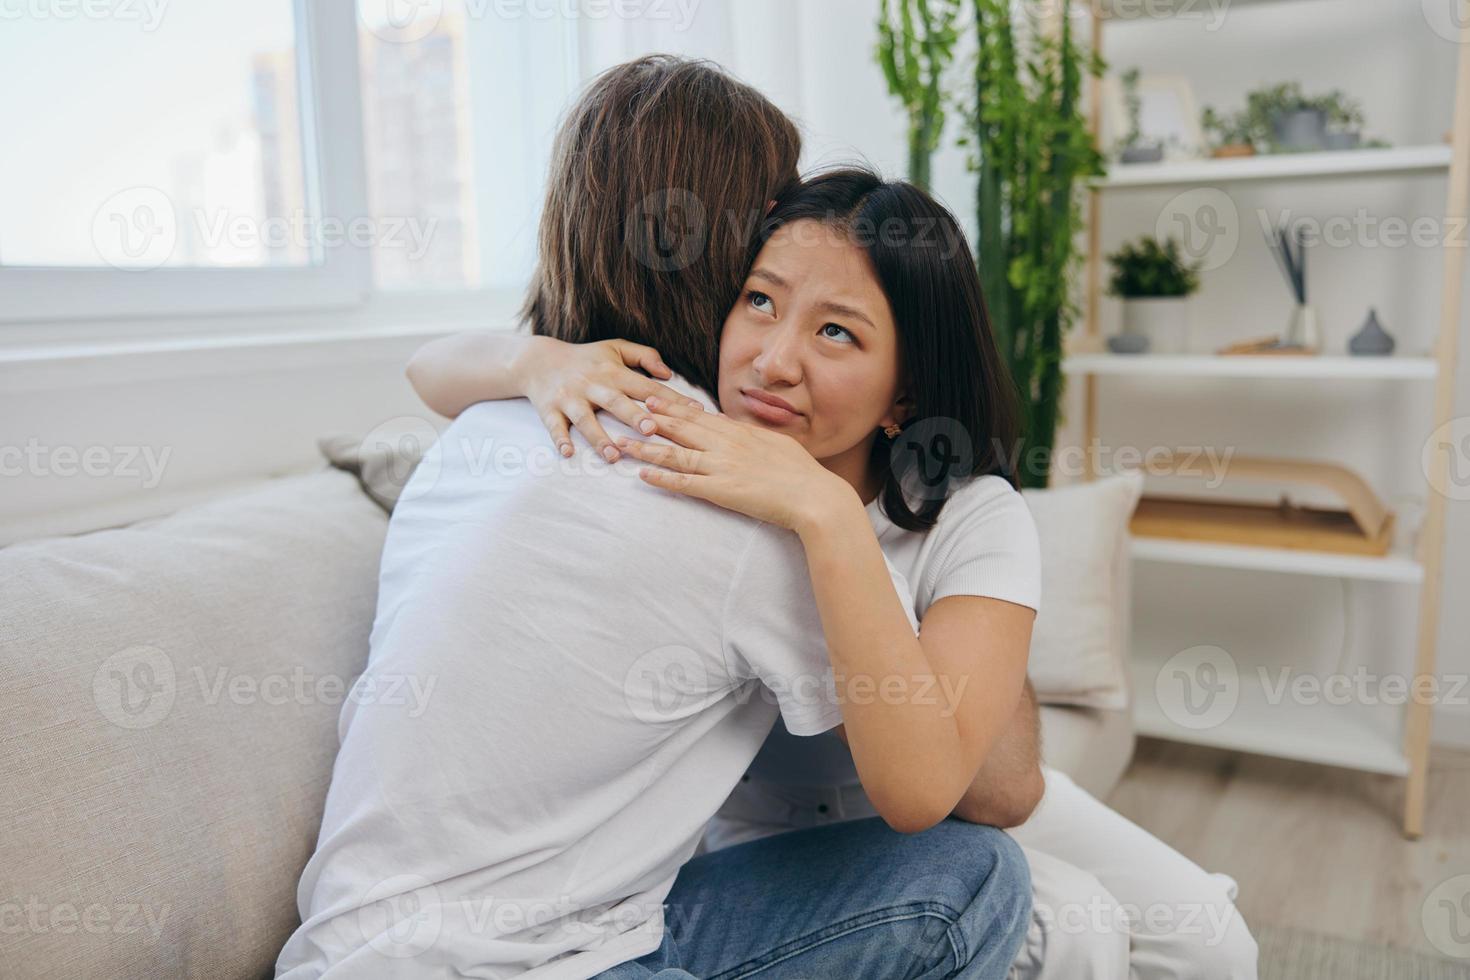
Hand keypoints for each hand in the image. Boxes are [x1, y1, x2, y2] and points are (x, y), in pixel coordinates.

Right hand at [520, 338, 705, 461]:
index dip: (671, 399)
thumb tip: (669, 373)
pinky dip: (560, 439)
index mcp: (613, 372)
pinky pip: (554, 427)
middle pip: (616, 402)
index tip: (694, 413)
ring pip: (585, 419)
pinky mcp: (550, 409)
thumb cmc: (586, 358)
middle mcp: (593, 385)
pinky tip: (568, 453)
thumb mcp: (615, 348)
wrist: (538, 360)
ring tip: (613, 455)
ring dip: (598, 438)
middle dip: (633, 416)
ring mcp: (570, 398)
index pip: (647, 387)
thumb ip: (645, 356)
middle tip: (652, 431)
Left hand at [616, 397, 857, 532]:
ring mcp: (722, 467)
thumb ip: (753, 436)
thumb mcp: (777, 444)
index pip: (700, 417)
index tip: (655, 397)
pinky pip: (684, 484)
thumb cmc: (802, 473)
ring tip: (623, 443)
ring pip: (676, 454)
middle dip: (654, 418)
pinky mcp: (721, 491)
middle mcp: (727, 446)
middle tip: (630, 408)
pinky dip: (662, 479)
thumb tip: (739, 429)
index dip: (674, 407)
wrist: (814, 496)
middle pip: (683, 429)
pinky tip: (643, 476)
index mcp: (741, 433)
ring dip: (647, 449)